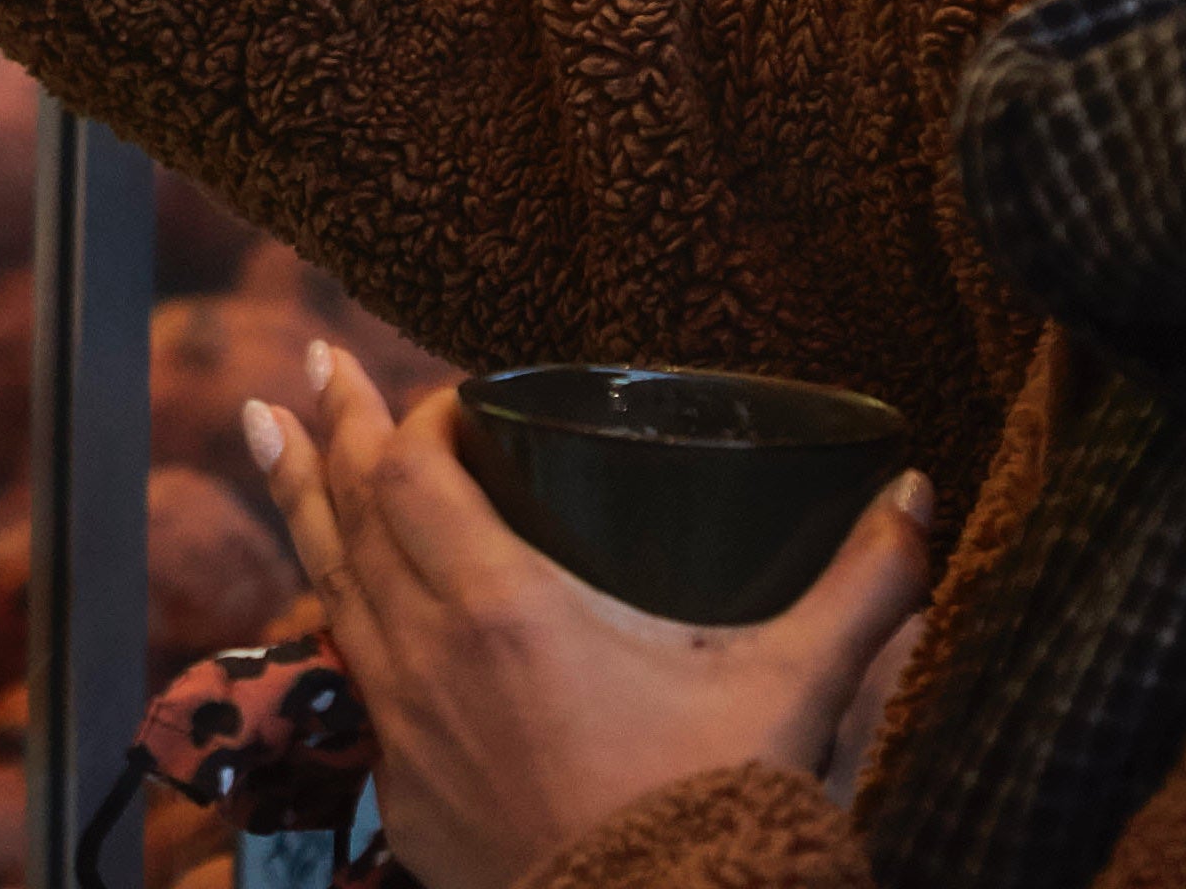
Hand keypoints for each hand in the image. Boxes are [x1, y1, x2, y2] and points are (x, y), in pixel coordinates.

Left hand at [249, 350, 931, 888]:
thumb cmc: (720, 812)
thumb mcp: (797, 686)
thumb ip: (865, 583)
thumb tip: (917, 492)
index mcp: (506, 608)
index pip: (415, 473)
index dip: (416, 416)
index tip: (445, 390)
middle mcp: (431, 659)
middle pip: (353, 516)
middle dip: (329, 434)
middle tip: (306, 373)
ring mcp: (407, 733)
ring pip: (333, 591)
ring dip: (305, 507)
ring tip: (267, 436)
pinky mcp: (408, 801)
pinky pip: (357, 683)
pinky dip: (342, 617)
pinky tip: (338, 596)